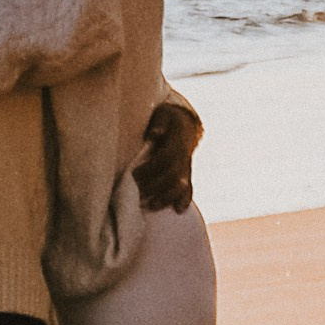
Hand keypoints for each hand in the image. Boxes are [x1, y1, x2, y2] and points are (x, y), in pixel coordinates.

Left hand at [133, 98, 203, 213]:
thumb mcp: (163, 114)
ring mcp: (187, 167)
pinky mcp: (187, 173)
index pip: (166, 158)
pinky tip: (179, 210)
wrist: (186, 122)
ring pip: (181, 185)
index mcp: (177, 142)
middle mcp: (184, 157)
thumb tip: (154, 135)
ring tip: (152, 205)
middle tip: (138, 192)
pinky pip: (189, 187)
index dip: (151, 168)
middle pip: (173, 175)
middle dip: (155, 186)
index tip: (135, 174)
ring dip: (167, 197)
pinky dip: (185, 199)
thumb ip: (159, 124)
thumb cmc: (168, 118)